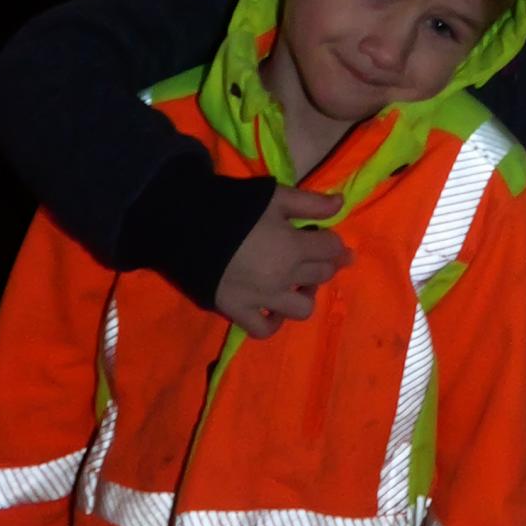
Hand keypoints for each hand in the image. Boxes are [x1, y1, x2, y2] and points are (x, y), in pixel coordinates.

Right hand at [215, 187, 343, 335]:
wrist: (184, 227)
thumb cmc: (233, 207)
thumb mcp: (275, 196)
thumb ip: (310, 202)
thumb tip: (341, 204)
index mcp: (294, 247)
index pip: (331, 249)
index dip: (335, 242)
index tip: (329, 239)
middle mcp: (283, 278)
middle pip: (321, 276)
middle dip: (324, 263)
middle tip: (314, 255)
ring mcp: (261, 300)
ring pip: (303, 309)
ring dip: (305, 294)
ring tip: (297, 282)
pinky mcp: (238, 312)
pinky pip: (265, 329)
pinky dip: (274, 322)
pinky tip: (273, 307)